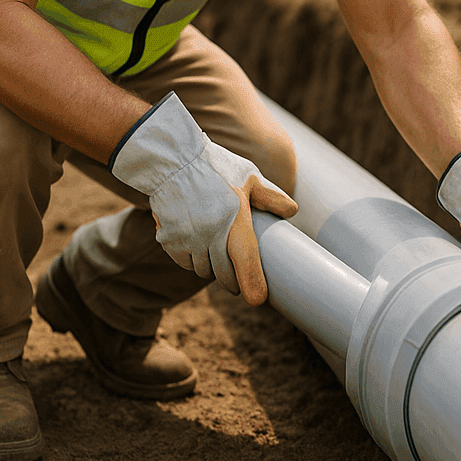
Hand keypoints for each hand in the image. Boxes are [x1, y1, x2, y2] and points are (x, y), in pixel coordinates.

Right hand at [112, 93, 297, 303]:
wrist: (171, 160)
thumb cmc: (214, 166)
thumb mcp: (248, 176)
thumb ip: (271, 197)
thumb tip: (293, 212)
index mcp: (234, 219)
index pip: (246, 261)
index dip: (252, 285)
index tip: (257, 300)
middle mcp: (210, 233)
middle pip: (224, 275)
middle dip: (233, 280)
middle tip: (239, 280)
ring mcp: (187, 238)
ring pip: (203, 270)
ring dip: (212, 270)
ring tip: (218, 259)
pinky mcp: (168, 239)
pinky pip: (184, 262)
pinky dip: (192, 261)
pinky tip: (197, 248)